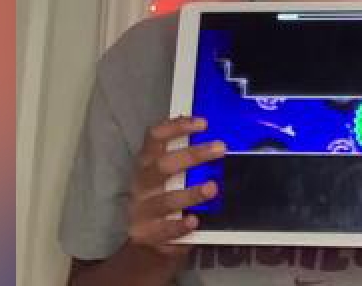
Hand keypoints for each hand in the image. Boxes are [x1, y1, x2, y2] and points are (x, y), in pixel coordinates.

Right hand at [126, 115, 226, 259]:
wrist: (145, 238)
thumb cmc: (162, 198)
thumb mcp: (166, 176)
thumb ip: (182, 157)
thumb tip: (212, 138)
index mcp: (145, 164)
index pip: (155, 138)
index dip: (176, 127)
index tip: (203, 123)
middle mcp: (141, 184)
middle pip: (163, 165)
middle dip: (192, 155)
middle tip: (220, 149)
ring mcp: (142, 210)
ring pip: (166, 200)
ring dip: (190, 193)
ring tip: (212, 188)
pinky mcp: (147, 234)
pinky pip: (165, 229)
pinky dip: (180, 225)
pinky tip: (194, 221)